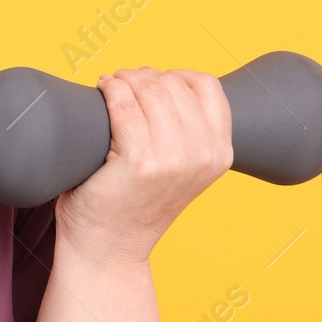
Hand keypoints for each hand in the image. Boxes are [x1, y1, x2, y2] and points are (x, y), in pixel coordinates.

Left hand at [54, 66, 232, 267]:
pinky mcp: (138, 161)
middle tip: (120, 86)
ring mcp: (172, 159)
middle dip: (140, 76)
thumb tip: (160, 79)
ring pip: (148, 88)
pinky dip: (110, 89)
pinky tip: (101, 92)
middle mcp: (202, 155)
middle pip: (171, 83)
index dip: (173, 74)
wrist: (110, 247)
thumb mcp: (181, 167)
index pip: (207, 85)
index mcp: (220, 153)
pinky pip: (123, 103)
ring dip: (123, 79)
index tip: (150, 84)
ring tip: (109, 88)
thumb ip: (187, 132)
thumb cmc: (135, 201)